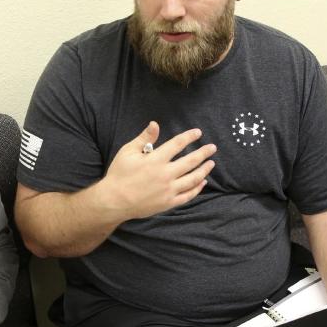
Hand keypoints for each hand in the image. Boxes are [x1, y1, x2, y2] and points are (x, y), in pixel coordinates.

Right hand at [99, 121, 216, 219]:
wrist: (114, 201)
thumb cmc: (119, 174)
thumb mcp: (128, 152)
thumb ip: (144, 138)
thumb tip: (155, 124)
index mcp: (155, 160)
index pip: (177, 144)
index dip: (189, 137)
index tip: (198, 133)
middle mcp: (165, 174)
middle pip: (190, 161)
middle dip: (203, 153)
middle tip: (212, 148)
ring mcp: (168, 190)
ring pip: (193, 179)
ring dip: (204, 170)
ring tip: (211, 163)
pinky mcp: (168, 202)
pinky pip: (188, 195)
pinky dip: (197, 188)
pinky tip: (202, 182)